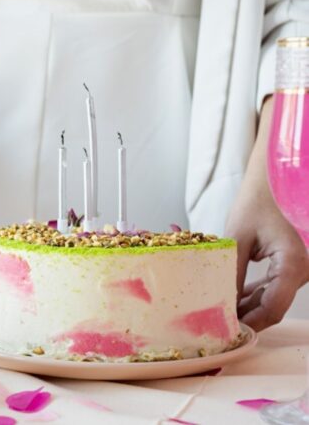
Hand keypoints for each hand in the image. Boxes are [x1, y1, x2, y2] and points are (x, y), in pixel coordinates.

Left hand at [226, 194, 308, 331]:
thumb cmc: (255, 204)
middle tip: (215, 325)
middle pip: (273, 308)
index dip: (250, 324)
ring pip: (271, 300)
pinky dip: (252, 295)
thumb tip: (221, 302)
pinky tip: (229, 298)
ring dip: (246, 308)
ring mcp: (296, 271)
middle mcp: (301, 271)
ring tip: (216, 313)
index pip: (274, 308)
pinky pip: (271, 289)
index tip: (227, 331)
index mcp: (292, 265)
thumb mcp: (238, 238)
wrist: (271, 184)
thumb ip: (231, 272)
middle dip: (245, 318)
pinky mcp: (288, 267)